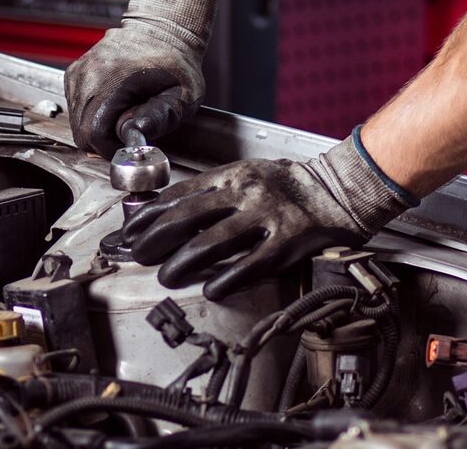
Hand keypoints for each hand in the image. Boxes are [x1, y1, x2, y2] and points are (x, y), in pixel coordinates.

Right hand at [65, 0, 219, 155]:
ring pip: (76, 121)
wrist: (161, 30)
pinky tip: (112, 103)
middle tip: (129, 128)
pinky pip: (75, 107)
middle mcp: (89, 75)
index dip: (111, 147)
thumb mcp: (182, 94)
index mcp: (113, 80)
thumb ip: (161, 117)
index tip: (129, 142)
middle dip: (105, 140)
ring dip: (98, 126)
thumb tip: (136, 133)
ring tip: (123, 111)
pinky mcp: (74, 73)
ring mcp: (78, 73)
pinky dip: (91, 113)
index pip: (93, 134)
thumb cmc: (174, 62)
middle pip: (81, 132)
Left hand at [124, 133, 417, 299]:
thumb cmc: (285, 186)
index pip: (177, 195)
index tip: (128, 232)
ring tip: (166, 276)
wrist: (338, 189)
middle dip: (155, 239)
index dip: (148, 215)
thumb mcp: (244, 175)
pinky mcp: (288, 241)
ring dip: (183, 262)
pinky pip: (251, 264)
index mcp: (229, 175)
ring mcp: (266, 216)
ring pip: (213, 242)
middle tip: (138, 255)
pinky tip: (211, 290)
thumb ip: (210, 191)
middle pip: (187, 217)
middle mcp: (244, 192)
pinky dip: (227, 279)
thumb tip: (164, 211)